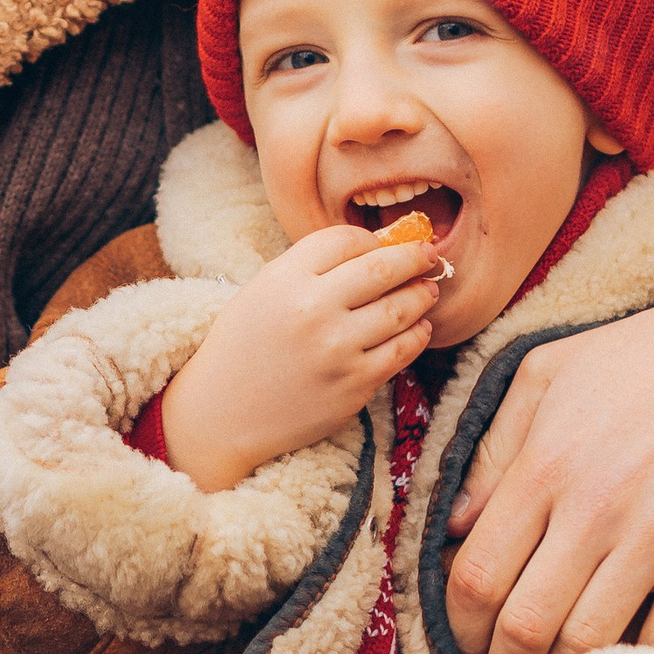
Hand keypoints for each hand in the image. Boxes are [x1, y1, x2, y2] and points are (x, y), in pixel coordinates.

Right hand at [157, 223, 440, 491]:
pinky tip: (418, 327)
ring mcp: (337, 350)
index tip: (383, 245)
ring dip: (422, 294)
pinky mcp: (354, 384)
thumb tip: (378, 246)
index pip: (346, 240)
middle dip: (415, 257)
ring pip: (402, 308)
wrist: (224, 413)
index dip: (371, 239)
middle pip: (383, 267)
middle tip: (429, 254)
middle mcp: (312, 310)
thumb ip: (312, 267)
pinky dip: (418, 333)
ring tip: (428, 289)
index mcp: (284, 279)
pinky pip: (403, 350)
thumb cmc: (245, 347)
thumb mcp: (263, 291)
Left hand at [446, 201, 653, 653]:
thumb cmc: (644, 354)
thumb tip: (446, 530)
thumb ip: (491, 452)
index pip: (474, 577)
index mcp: (544, 466)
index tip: (461, 652)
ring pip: (588, 644)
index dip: (457, 633)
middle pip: (524, 625)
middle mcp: (594, 509)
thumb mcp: (544, 375)